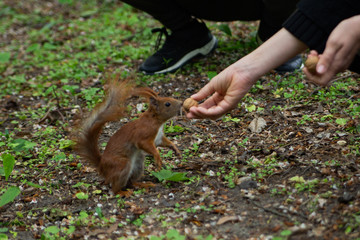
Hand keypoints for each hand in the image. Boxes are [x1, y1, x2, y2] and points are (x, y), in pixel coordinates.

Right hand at [186, 28, 306, 119]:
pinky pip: (217, 112)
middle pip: (209, 113)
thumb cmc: (229, 75)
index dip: (197, 109)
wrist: (240, 71)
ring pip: (212, 115)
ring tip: (192, 110)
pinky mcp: (230, 106)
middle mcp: (223, 103)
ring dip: (201, 114)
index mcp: (219, 98)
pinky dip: (207, 112)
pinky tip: (199, 109)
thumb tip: (192, 98)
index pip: (207, 107)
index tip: (188, 110)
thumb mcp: (212, 85)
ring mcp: (227, 106)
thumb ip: (203, 93)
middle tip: (188, 115)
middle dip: (198, 115)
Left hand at [304, 15, 359, 85]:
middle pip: (322, 75)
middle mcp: (339, 68)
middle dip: (312, 67)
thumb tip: (319, 71)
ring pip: (324, 69)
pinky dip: (321, 59)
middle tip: (309, 55)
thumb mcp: (333, 44)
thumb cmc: (346, 33)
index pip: (322, 81)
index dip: (311, 77)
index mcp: (337, 66)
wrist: (358, 26)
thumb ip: (326, 59)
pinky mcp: (340, 60)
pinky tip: (318, 52)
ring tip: (313, 52)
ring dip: (316, 62)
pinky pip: (328, 64)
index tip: (305, 67)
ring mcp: (340, 64)